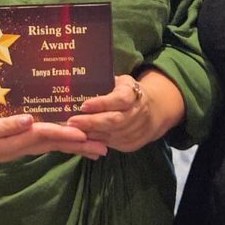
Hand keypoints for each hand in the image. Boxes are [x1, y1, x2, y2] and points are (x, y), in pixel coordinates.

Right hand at [0, 114, 107, 169]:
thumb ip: (4, 126)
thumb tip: (29, 120)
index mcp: (15, 142)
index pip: (44, 136)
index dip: (64, 133)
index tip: (84, 133)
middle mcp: (23, 146)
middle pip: (56, 145)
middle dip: (80, 146)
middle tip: (104, 148)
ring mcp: (23, 147)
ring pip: (54, 146)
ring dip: (76, 147)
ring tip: (98, 149)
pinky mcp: (21, 144)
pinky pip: (47, 145)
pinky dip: (62, 144)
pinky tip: (73, 142)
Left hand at [65, 72, 183, 152]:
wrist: (152, 110)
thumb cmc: (125, 92)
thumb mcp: (118, 82)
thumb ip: (103, 83)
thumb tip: (76, 80)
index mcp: (134, 93)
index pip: (119, 99)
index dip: (102, 103)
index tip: (83, 105)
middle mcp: (138, 112)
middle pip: (115, 120)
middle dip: (92, 122)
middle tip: (71, 122)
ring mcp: (138, 130)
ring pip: (112, 135)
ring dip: (92, 134)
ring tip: (73, 131)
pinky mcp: (133, 143)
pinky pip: (113, 144)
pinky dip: (97, 142)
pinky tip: (84, 138)